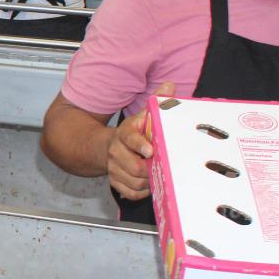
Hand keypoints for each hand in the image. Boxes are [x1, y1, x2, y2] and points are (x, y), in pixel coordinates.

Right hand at [106, 81, 174, 199]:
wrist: (107, 146)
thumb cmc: (133, 132)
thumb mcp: (143, 115)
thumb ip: (157, 101)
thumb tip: (170, 85)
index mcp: (124, 134)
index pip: (130, 139)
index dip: (140, 145)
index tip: (150, 151)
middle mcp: (116, 151)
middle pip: (134, 167)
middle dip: (151, 170)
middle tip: (164, 169)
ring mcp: (114, 168)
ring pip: (133, 182)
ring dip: (149, 183)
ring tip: (158, 178)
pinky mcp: (114, 180)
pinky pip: (129, 192)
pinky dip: (141, 192)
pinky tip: (149, 186)